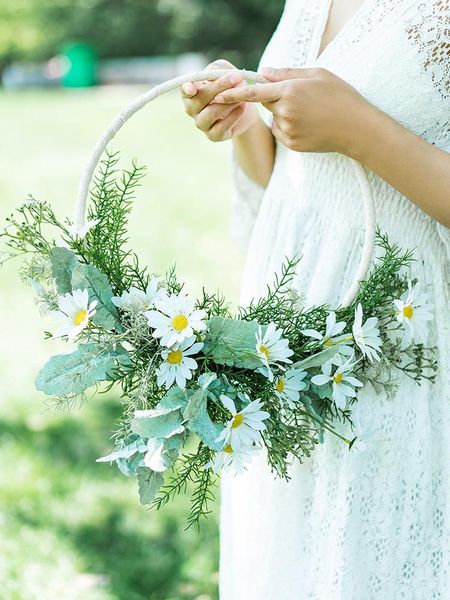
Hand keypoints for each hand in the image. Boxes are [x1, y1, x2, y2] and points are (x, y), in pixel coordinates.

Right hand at [180, 59, 259, 141]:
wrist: (245, 108)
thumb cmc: (231, 87)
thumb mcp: (225, 71)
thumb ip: (217, 69)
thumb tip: (212, 76)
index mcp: (190, 92)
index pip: (184, 91)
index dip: (187, 89)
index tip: (191, 88)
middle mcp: (192, 109)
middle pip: (199, 99)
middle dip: (219, 87)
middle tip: (237, 78)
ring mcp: (201, 123)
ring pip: (210, 114)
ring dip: (228, 103)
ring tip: (242, 96)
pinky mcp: (213, 135)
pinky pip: (220, 127)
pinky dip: (233, 116)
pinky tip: (242, 108)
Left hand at [212, 67, 371, 155]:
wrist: (356, 128)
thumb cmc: (340, 96)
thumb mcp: (317, 74)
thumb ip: (286, 73)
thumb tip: (263, 72)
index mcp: (290, 91)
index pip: (254, 92)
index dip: (235, 94)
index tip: (218, 94)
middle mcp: (286, 111)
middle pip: (266, 103)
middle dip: (275, 98)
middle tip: (300, 97)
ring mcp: (288, 130)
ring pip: (274, 119)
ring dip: (284, 114)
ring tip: (310, 113)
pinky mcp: (292, 145)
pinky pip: (280, 132)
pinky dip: (289, 127)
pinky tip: (308, 125)